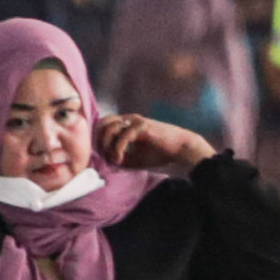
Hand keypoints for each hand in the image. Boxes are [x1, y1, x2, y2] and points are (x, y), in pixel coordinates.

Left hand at [96, 113, 213, 171]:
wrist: (180, 150)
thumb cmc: (160, 153)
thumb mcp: (135, 158)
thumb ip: (120, 158)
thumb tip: (107, 160)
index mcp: (127, 123)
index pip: (103, 124)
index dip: (99, 140)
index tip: (104, 156)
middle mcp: (130, 119)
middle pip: (102, 124)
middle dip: (100, 142)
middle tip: (105, 157)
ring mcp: (136, 121)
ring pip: (110, 129)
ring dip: (107, 146)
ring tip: (114, 159)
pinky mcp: (143, 126)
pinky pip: (123, 136)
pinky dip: (118, 149)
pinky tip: (120, 160)